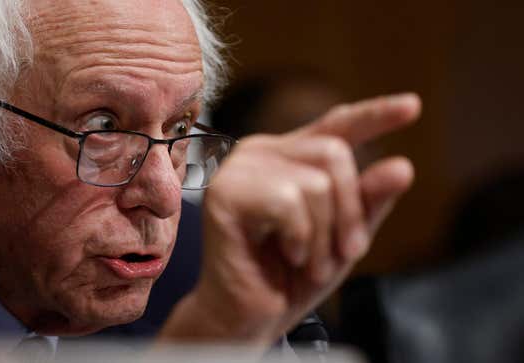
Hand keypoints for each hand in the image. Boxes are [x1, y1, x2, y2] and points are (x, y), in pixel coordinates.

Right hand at [159, 93, 420, 347]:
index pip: (336, 126)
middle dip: (348, 213)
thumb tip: (402, 167)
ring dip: (323, 236)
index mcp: (288, 157)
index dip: (375, 115)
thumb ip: (368, 202)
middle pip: (334, 154)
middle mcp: (261, 154)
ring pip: (315, 182)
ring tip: (305, 261)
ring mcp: (239, 170)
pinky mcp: (224, 193)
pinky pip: (288, 201)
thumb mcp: (344, 238)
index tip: (413, 106)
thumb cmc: (290, 277)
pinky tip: (284, 253)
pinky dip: (299, 238)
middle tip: (339, 254)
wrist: (248, 318)